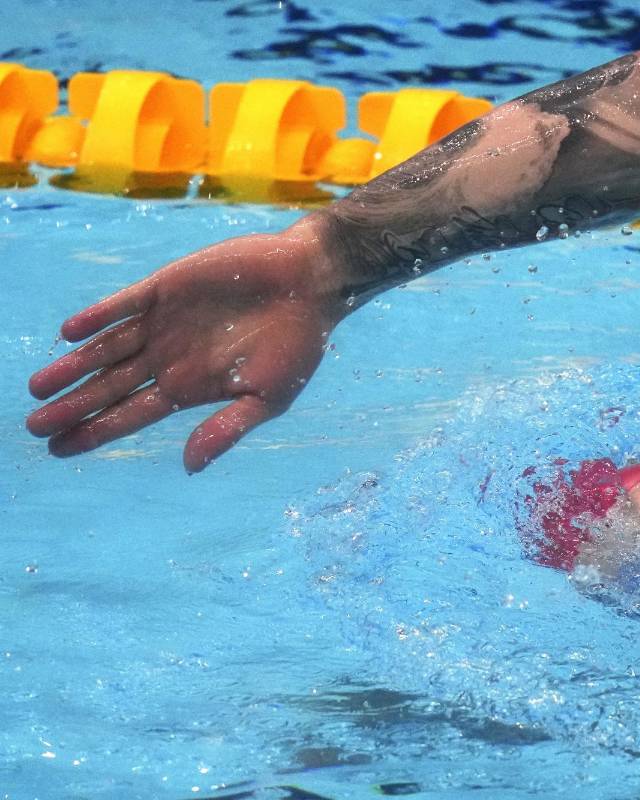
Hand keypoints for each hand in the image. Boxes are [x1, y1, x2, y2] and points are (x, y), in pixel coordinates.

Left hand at [27, 216, 347, 472]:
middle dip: (72, 406)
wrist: (310, 284)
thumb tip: (189, 466)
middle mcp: (168, 356)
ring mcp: (164, 322)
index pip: (131, 414)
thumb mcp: (268, 398)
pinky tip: (70, 334)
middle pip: (109, 386)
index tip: (58, 449)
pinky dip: (99, 317)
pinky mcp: (167, 287)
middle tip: (34, 426)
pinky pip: (124, 305)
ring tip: (37, 387)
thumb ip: (227, 429)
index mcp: (189, 387)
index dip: (95, 431)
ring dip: (73, 367)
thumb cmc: (297, 345)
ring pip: (107, 348)